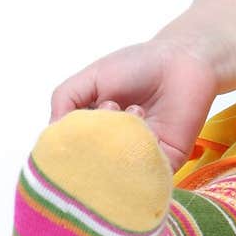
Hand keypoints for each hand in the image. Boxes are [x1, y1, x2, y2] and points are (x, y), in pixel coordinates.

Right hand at [49, 39, 218, 172]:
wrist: (183, 59)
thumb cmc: (136, 66)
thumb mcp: (90, 78)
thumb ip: (65, 99)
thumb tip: (52, 134)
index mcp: (92, 134)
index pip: (69, 154)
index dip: (68, 142)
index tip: (77, 121)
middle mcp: (112, 152)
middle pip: (91, 169)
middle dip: (94, 146)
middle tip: (108, 112)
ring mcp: (137, 160)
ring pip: (117, 173)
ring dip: (120, 144)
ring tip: (133, 109)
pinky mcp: (165, 164)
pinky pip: (146, 175)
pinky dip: (140, 152)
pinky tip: (143, 120)